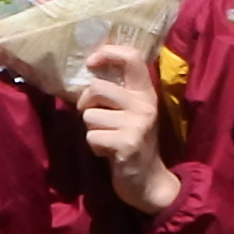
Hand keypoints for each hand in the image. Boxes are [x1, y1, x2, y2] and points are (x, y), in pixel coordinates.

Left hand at [75, 37, 175, 218]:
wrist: (148, 181)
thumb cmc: (131, 142)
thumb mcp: (129, 112)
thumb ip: (115, 93)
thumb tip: (87, 70)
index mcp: (145, 92)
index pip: (132, 57)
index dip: (108, 52)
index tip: (90, 62)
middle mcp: (145, 104)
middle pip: (97, 88)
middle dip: (86, 104)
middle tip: (95, 117)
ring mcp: (138, 124)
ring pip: (90, 115)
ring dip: (92, 129)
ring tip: (108, 139)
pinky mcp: (128, 144)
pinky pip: (92, 136)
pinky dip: (94, 147)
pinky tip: (109, 153)